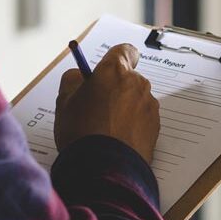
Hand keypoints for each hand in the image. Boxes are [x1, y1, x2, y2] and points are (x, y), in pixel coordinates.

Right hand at [55, 43, 159, 164]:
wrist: (104, 169)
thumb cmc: (82, 133)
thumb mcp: (64, 102)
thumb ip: (72, 80)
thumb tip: (79, 75)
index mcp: (114, 71)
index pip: (124, 50)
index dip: (116, 59)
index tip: (107, 70)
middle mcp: (137, 83)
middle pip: (129, 78)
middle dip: (116, 88)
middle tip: (98, 107)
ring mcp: (149, 106)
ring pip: (136, 100)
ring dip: (125, 108)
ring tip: (106, 129)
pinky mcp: (156, 127)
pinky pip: (143, 119)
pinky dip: (134, 125)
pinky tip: (118, 140)